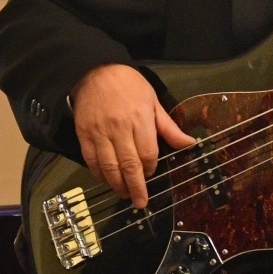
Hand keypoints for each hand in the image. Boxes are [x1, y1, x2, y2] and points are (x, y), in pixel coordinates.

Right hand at [71, 64, 195, 209]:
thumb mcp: (153, 101)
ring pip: (109, 167)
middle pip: (129, 165)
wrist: (95, 71)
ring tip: (124, 195)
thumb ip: (169, 127)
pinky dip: (99, 174)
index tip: (150, 174)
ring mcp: (99, 133)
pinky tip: (106, 180)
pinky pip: (91, 161)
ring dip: (117, 185)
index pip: (147, 154)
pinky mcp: (83, 135)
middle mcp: (119, 129)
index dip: (150, 169)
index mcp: (140, 120)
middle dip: (136, 187)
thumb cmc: (129, 85)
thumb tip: (189, 144)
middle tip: (140, 202)